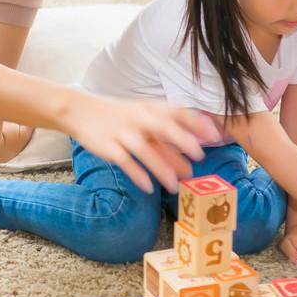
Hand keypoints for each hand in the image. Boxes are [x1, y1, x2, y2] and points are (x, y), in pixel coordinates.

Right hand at [63, 94, 221, 192]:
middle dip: (182, 141)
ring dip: (162, 169)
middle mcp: (138, 118)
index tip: (214, 136)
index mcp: (150, 109)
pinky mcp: (108, 146)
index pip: (178, 112)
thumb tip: (195, 149)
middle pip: (163, 128)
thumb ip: (166, 130)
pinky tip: (148, 188)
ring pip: (145, 151)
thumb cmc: (119, 116)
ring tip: (174, 187)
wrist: (81, 111)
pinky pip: (125, 162)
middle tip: (199, 158)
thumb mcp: (144, 116)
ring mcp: (122, 132)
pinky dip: (137, 175)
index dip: (197, 123)